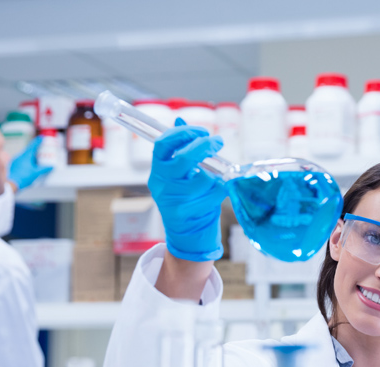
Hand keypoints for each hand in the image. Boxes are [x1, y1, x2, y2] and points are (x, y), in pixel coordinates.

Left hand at [8, 136, 52, 190]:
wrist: (12, 183)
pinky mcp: (15, 164)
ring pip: (26, 154)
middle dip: (36, 147)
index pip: (33, 146)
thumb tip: (51, 166)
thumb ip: (44, 169)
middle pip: (29, 149)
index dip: (38, 141)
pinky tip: (31, 163)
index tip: (42, 137)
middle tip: (41, 146)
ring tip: (38, 156)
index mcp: (26, 156)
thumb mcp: (36, 173)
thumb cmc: (23, 177)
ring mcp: (17, 160)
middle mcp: (21, 156)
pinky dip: (28, 158)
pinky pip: (23, 159)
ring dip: (32, 154)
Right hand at [148, 118, 227, 261]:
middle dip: (204, 147)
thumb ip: (179, 148)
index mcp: (158, 170)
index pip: (163, 144)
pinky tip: (219, 191)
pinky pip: (212, 194)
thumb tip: (180, 119)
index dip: (184, 133)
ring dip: (216, 174)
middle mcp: (162, 184)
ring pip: (203, 178)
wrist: (187, 235)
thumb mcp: (179, 173)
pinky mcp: (186, 213)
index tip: (202, 131)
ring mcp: (173, 200)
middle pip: (184, 159)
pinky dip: (221, 189)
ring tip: (217, 177)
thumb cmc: (186, 199)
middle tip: (218, 142)